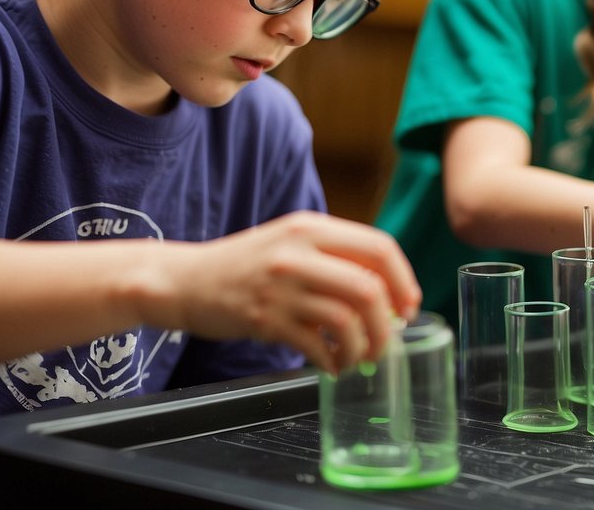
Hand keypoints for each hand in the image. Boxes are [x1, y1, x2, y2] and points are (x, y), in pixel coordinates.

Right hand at [149, 211, 420, 374]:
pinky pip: (315, 347)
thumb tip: (388, 290)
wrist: (186, 279)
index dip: (403, 281)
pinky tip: (330, 366)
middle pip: (369, 289)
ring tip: (357, 358)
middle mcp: (298, 253)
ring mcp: (280, 287)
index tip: (408, 306)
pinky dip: (332, 362)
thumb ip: (335, 256)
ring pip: (346, 322)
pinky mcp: (265, 320)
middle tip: (386, 341)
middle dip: (387, 324)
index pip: (380, 248)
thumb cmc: (247, 264)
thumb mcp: (291, 241)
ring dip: (361, 348)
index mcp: (311, 228)